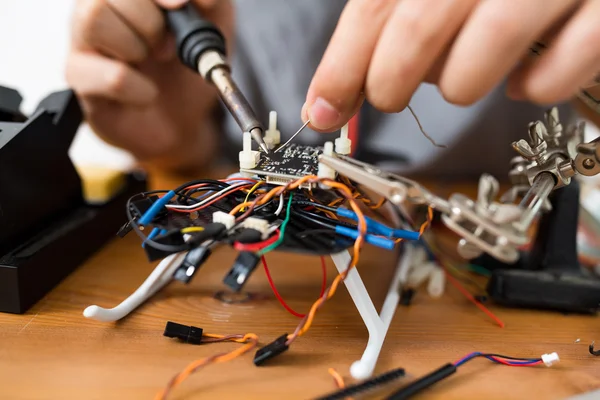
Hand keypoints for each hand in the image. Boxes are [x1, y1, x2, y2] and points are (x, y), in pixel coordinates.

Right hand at [66, 0, 232, 170]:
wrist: (182, 118)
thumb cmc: (186, 66)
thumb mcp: (214, 24)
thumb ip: (211, 1)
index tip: (180, 5)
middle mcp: (97, 10)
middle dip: (150, 21)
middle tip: (168, 47)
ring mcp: (83, 43)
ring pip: (94, 19)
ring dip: (137, 46)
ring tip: (150, 64)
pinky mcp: (82, 82)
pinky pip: (111, 76)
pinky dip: (140, 88)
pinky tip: (148, 93)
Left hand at [303, 0, 599, 131]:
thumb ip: (398, 17)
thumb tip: (336, 91)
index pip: (375, 6)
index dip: (341, 66)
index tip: (321, 110)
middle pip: (417, 31)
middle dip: (389, 82)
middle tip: (387, 96)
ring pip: (477, 61)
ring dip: (461, 85)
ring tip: (470, 74)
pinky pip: (552, 78)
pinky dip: (530, 90)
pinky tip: (525, 76)